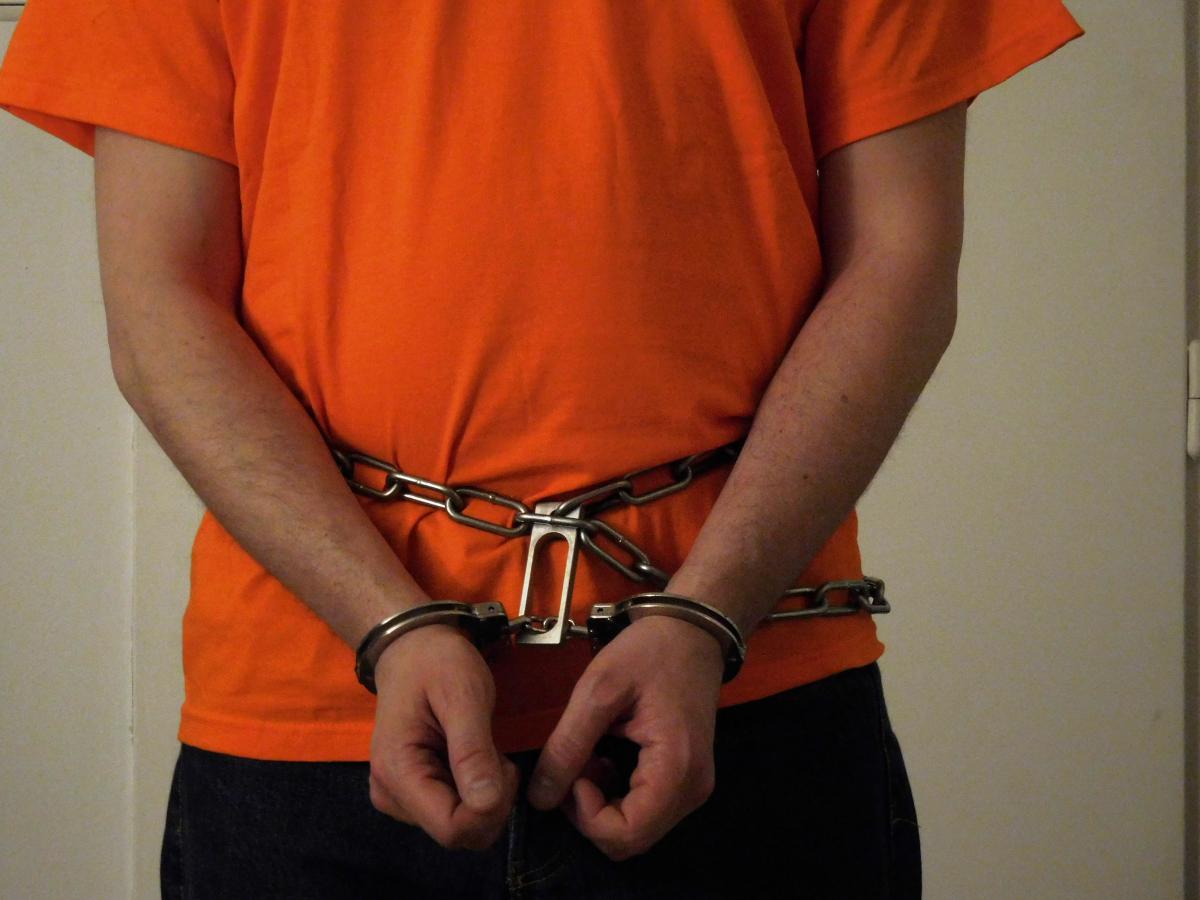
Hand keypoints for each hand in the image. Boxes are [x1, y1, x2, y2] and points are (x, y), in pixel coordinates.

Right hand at [367, 622, 520, 850]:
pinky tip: (472, 757)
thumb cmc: (437, 663)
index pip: (452, 830)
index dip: (491, 809)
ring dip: (483, 796)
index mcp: (398, 772)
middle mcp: (390, 794)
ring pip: (457, 826)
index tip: (505, 766)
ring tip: (483, 749)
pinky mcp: (409, 792)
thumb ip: (473, 750)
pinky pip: (451, 812)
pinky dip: (473, 791)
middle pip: (456, 834)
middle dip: (491, 802)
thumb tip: (487, 802)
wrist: (412, 648)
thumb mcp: (463, 695)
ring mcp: (397, 796)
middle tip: (498, 755)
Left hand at [526, 613, 725, 860]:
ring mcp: (692, 787)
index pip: (626, 836)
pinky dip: (615, 794)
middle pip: (631, 839)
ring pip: (636, 828)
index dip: (586, 817)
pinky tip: (604, 756)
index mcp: (676, 769)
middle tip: (576, 764)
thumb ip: (567, 746)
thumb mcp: (598, 690)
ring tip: (589, 754)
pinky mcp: (685, 779)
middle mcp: (692, 790)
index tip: (575, 772)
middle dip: (590, 811)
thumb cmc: (649, 652)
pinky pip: (645, 809)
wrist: (692, 631)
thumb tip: (540, 799)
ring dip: (601, 802)